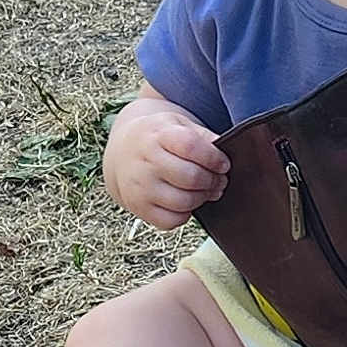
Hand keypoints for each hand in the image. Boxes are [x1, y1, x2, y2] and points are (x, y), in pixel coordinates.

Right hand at [107, 101, 229, 230]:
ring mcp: (140, 187)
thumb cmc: (158, 139)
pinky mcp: (138, 207)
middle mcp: (145, 161)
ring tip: (207, 191)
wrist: (123, 153)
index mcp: (157, 135)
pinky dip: (185, 214)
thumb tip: (223, 152)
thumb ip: (202, 137)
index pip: (191, 146)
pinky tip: (186, 201)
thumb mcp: (178, 126)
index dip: (214, 158)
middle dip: (213, 181)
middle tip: (220, 180)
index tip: (223, 163)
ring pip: (183, 202)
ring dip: (203, 198)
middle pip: (191, 177)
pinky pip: (171, 220)